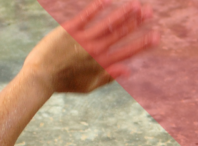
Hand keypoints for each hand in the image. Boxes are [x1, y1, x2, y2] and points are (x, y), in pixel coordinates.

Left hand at [23, 0, 158, 93]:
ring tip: (136, 5)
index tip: (156, 36)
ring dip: (123, 14)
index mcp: (103, 64)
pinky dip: (96, 8)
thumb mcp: (89, 86)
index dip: (143, 43)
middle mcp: (96, 50)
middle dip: (137, 22)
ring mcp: (83, 39)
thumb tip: (128, 70)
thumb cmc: (65, 83)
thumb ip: (108, 77)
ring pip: (108, 24)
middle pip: (121, 34)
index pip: (128, 51)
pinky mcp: (69, 30)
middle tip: (150, 12)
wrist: (40, 77)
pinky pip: (85, 16)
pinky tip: (107, 0)